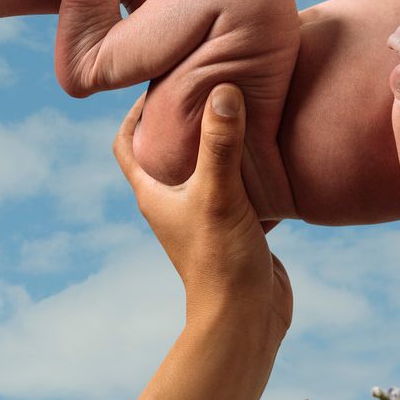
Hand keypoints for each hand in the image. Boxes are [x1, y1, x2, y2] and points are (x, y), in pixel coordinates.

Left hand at [112, 85, 291, 335]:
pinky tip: (273, 148)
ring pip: (207, 166)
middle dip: (183, 117)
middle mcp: (174, 203)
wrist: (248, 319)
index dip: (132, 111)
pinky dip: (250, 166)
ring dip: (220, 141)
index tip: (157, 79)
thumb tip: (223, 89)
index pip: (126, 143)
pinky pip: (239, 185)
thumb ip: (221, 144)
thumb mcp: (220, 194)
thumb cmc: (221, 261)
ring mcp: (205, 215)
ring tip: (241, 106)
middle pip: (167, 149)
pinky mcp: (236, 226)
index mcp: (153, 194)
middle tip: (206, 82)